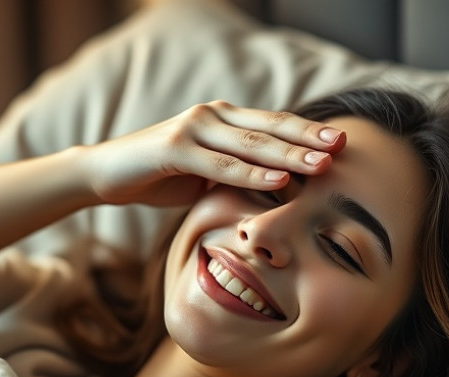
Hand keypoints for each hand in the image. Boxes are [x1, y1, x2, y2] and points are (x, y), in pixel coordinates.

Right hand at [83, 100, 345, 205]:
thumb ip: (238, 173)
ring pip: (251, 143)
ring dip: (289, 154)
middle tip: (343, 147)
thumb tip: (278, 188)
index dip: (308, 131)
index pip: (273, 124)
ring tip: (321, 164)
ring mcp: (193, 129)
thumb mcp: (206, 174)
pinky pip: (221, 164)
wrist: (106, 174)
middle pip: (270, 127)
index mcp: (223, 119)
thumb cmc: (159, 176)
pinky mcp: (174, 148)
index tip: (342, 142)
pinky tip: (279, 179)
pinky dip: (252, 173)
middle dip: (309, 138)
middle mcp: (212, 116)